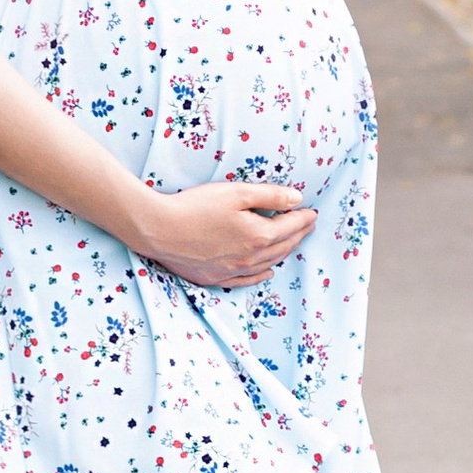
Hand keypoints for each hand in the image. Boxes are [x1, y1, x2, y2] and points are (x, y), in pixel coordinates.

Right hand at [133, 179, 316, 288]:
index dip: (303, 218)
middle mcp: (250, 258)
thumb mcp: (236, 193)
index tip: (312, 212)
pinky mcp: (217, 278)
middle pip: (283, 246)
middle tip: (307, 225)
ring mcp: (233, 271)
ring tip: (293, 242)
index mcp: (258, 235)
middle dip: (298, 234)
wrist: (159, 229)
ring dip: (284, 252)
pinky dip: (263, 274)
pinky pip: (248, 280)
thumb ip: (270, 196)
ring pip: (269, 263)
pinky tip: (269, 271)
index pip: (290, 226)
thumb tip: (297, 200)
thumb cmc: (196, 206)